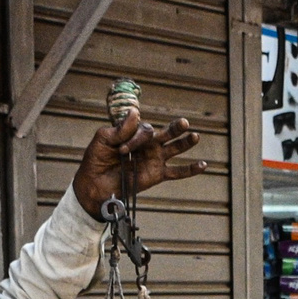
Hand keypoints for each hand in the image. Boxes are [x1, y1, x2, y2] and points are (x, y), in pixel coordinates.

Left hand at [71, 108, 203, 216]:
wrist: (94, 185)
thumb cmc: (96, 160)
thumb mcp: (104, 139)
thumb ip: (120, 129)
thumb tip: (136, 113)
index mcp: (134, 133)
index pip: (144, 129)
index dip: (137, 138)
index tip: (123, 149)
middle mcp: (147, 145)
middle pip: (165, 133)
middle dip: (174, 128)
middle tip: (183, 123)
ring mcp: (153, 160)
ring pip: (174, 149)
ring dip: (185, 143)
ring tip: (195, 136)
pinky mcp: (156, 175)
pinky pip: (177, 173)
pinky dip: (190, 170)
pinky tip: (203, 165)